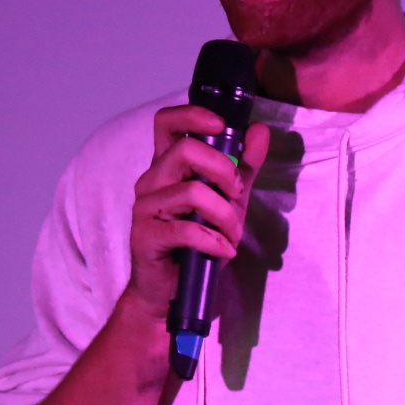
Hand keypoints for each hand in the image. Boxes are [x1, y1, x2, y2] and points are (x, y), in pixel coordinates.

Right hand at [124, 105, 271, 323]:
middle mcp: (152, 180)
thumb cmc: (198, 240)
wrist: (171, 289)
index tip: (221, 125)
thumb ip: (242, 166)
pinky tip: (222, 251)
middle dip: (222, 169)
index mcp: (167, 165)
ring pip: (191, 192)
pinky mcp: (145, 236)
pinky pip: (186, 230)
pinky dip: (213, 242)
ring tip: (232, 234)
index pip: (167, 122)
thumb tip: (260, 130)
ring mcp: (145, 208)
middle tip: (237, 193)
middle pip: (184, 150)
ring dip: (224, 215)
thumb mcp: (228, 200)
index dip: (193, 115)